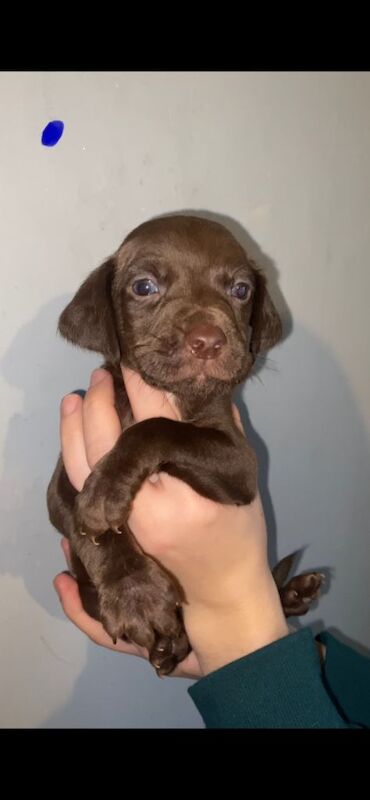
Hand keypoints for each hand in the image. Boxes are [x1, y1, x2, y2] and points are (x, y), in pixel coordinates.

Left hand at [54, 367, 288, 675]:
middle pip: (109, 444)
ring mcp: (124, 524)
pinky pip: (82, 489)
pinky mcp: (111, 533)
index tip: (129, 360)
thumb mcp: (241, 471)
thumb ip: (219, 424)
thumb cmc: (238, 529)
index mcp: (189, 487)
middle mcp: (150, 506)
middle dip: (100, 402)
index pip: (156, 423)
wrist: (222, 588)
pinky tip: (74, 435)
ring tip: (76, 397)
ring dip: (75, 428)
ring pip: (85, 468)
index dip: (140, 387)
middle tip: (101, 374)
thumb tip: (193, 381)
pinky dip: (73, 457)